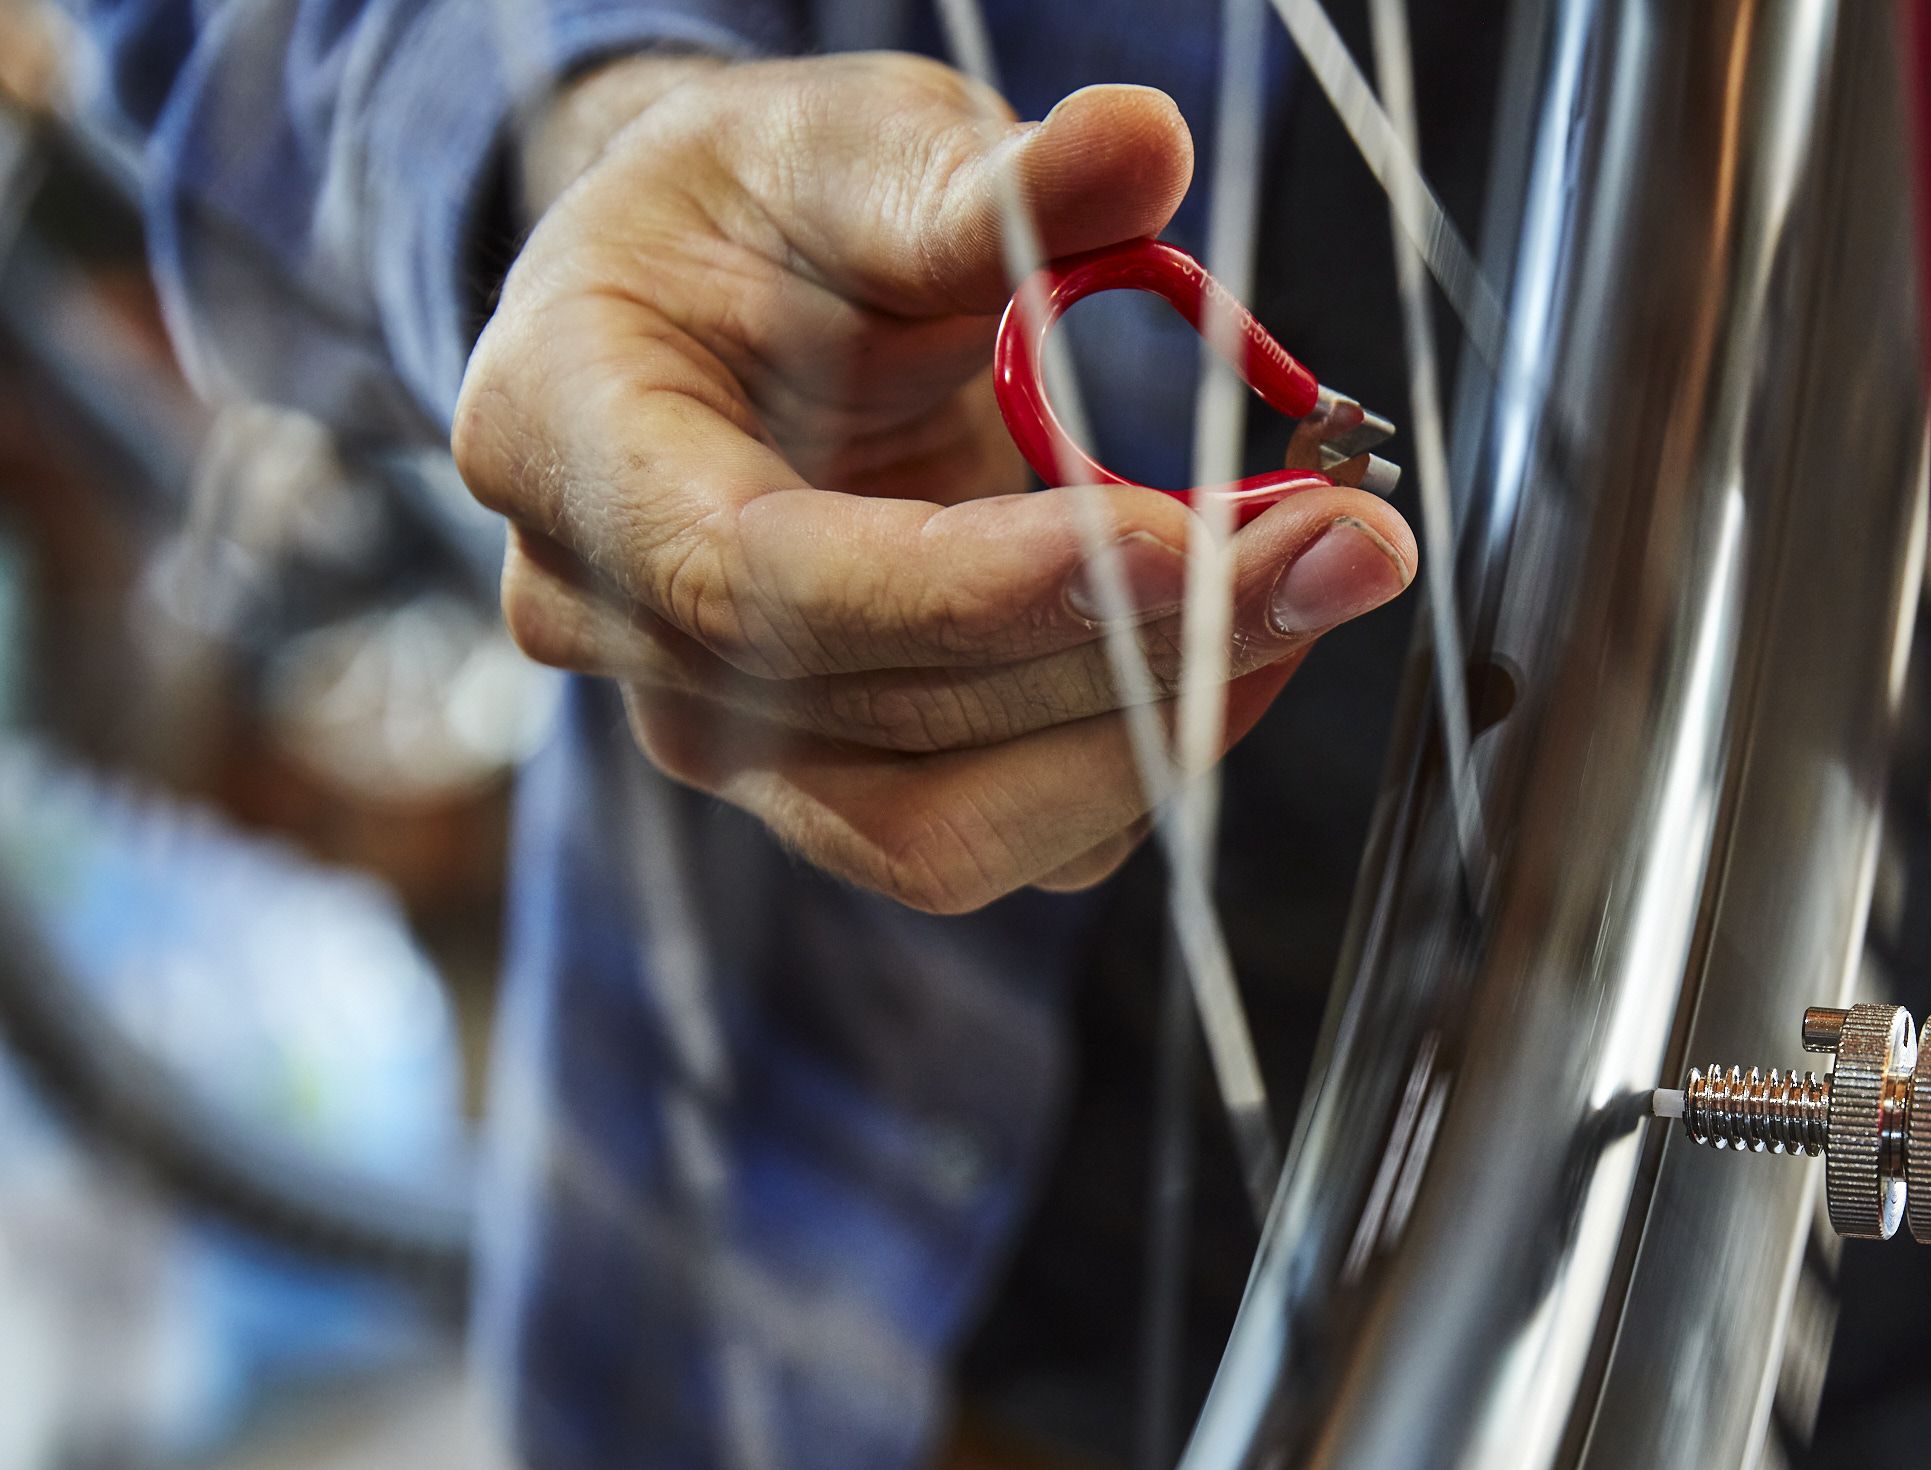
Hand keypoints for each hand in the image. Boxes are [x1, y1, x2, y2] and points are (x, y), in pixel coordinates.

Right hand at [454, 59, 1416, 910]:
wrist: (719, 302)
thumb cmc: (764, 217)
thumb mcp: (853, 145)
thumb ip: (982, 177)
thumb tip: (1139, 147)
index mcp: (566, 446)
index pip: (766, 582)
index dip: (978, 585)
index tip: (1176, 538)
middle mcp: (621, 630)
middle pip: (893, 713)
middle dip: (1139, 644)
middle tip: (1339, 543)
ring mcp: (730, 738)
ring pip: (953, 828)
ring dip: (1159, 727)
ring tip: (1311, 585)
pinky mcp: (844, 789)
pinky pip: (1008, 838)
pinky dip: (1144, 753)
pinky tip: (1238, 634)